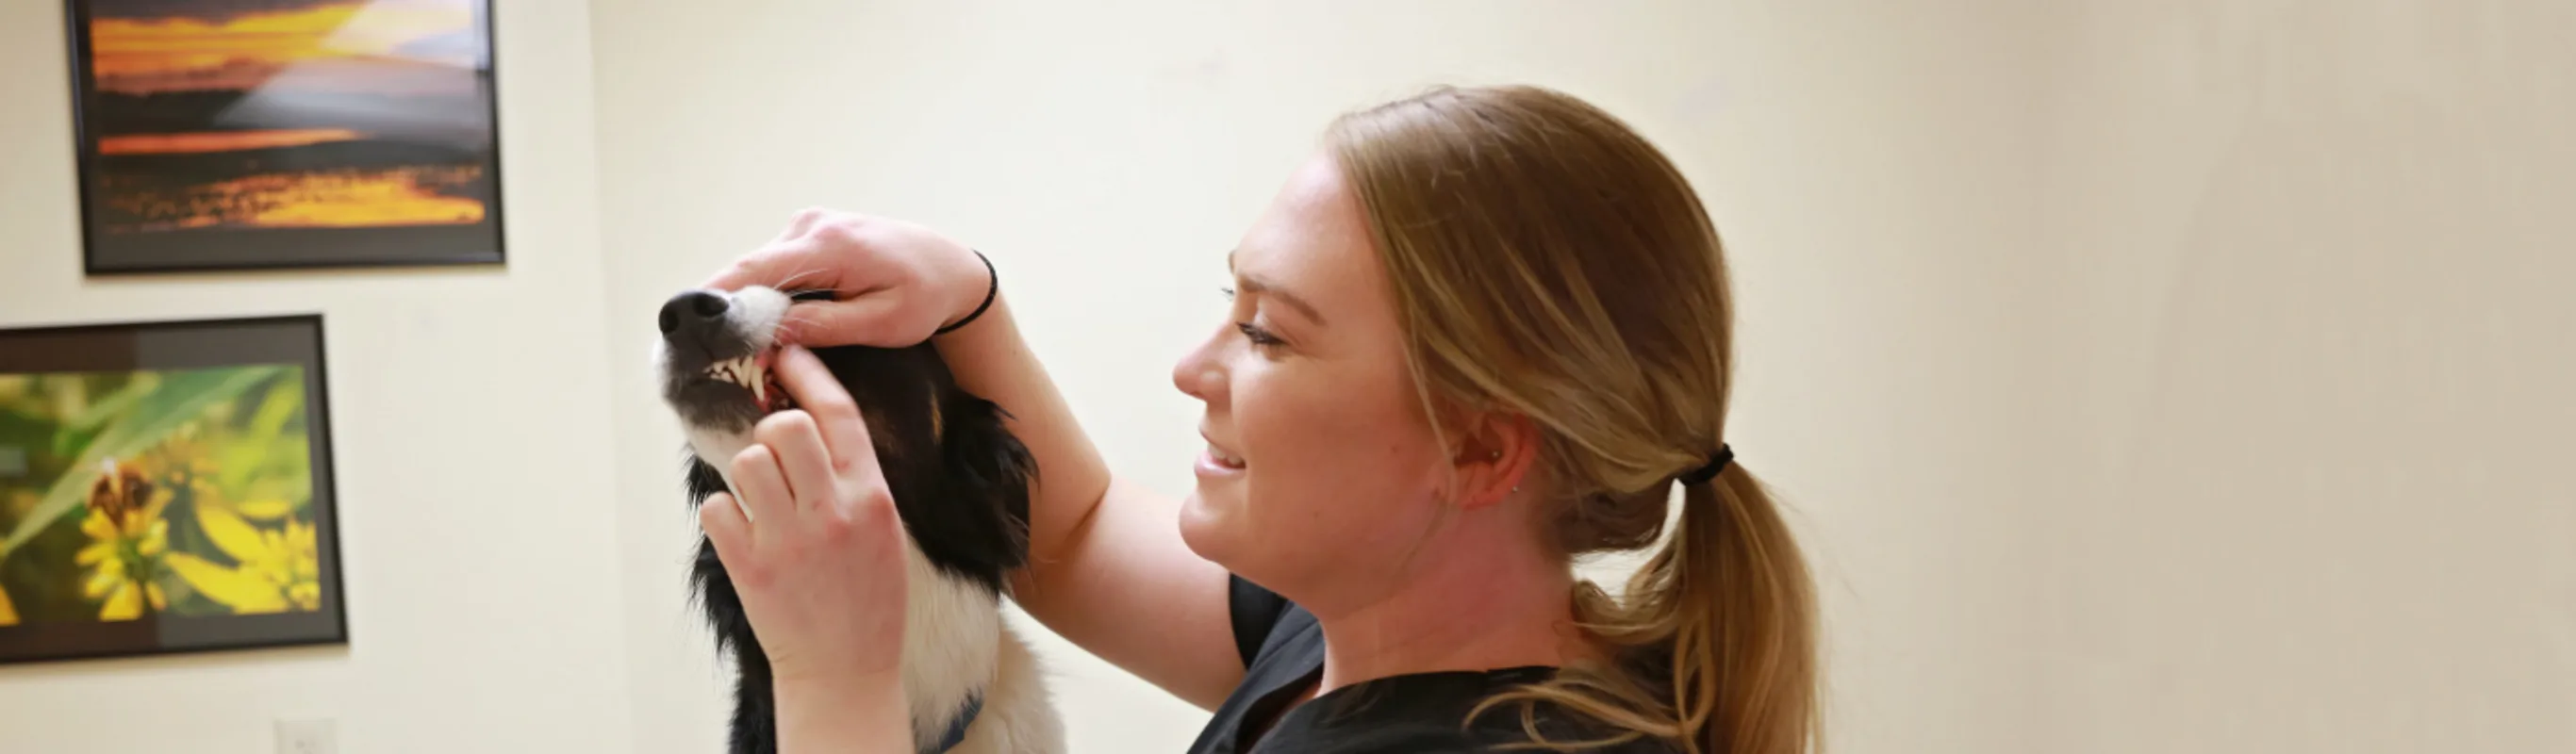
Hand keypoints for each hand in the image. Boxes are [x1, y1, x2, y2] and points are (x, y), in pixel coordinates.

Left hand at [696, 344, 909, 686]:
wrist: (847, 670)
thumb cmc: (868, 597)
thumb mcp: (883, 529)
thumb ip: (852, 478)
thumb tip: (808, 422)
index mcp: (870, 497)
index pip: (838, 414)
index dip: (809, 373)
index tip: (787, 354)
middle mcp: (830, 512)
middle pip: (783, 427)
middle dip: (772, 431)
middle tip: (777, 459)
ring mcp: (788, 540)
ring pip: (745, 462)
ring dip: (748, 477)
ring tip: (764, 507)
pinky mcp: (749, 567)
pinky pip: (716, 508)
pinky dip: (724, 517)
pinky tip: (745, 537)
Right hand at [704, 208, 990, 347]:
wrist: (952, 267)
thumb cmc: (925, 298)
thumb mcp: (880, 323)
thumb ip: (822, 326)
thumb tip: (764, 336)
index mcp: (830, 245)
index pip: (754, 271)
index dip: (714, 299)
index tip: (683, 328)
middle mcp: (811, 225)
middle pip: (748, 270)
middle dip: (724, 308)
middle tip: (697, 351)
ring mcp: (808, 224)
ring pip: (758, 268)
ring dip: (744, 302)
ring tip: (726, 343)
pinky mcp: (809, 232)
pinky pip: (774, 265)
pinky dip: (763, 292)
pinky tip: (758, 323)